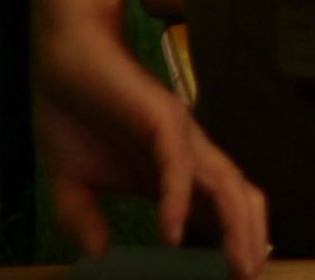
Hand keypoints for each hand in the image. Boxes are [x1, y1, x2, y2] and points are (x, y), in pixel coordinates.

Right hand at [36, 17, 270, 275]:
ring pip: (226, 183)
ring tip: (237, 268)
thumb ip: (83, 219)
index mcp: (173, 174)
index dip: (236, 242)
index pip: (218, 211)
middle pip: (238, 199)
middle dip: (250, 240)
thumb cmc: (73, 114)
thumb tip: (98, 255)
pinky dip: (179, 200)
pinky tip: (171, 234)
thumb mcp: (71, 183)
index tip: (242, 276)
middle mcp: (189, 156)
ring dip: (236, 227)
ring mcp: (180, 136)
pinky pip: (179, 165)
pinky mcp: (162, 118)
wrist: (63, 56)